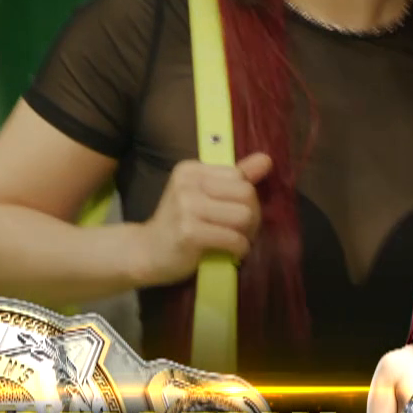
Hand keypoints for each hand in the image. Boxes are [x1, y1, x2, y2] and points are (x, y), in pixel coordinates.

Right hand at [134, 153, 268, 285]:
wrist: (146, 252)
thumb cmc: (178, 224)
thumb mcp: (204, 195)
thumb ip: (235, 178)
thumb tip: (266, 159)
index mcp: (191, 169)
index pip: (239, 177)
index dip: (247, 199)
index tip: (234, 215)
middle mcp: (187, 183)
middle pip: (246, 194)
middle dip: (252, 217)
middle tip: (238, 231)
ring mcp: (186, 207)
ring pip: (244, 216)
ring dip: (246, 235)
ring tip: (233, 241)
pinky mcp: (189, 232)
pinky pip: (234, 238)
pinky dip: (239, 249)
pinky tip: (229, 253)